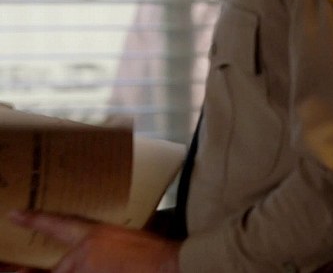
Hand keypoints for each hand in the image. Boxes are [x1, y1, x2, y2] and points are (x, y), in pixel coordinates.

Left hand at [8, 211, 180, 272]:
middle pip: (60, 268)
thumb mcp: (126, 238)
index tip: (14, 215)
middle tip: (51, 267)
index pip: (57, 225)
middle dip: (58, 270)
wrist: (167, 265)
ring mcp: (87, 271)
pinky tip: (112, 268)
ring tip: (110, 265)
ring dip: (86, 270)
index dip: (34, 220)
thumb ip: (104, 244)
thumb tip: (99, 250)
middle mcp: (84, 253)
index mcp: (93, 234)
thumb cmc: (154, 251)